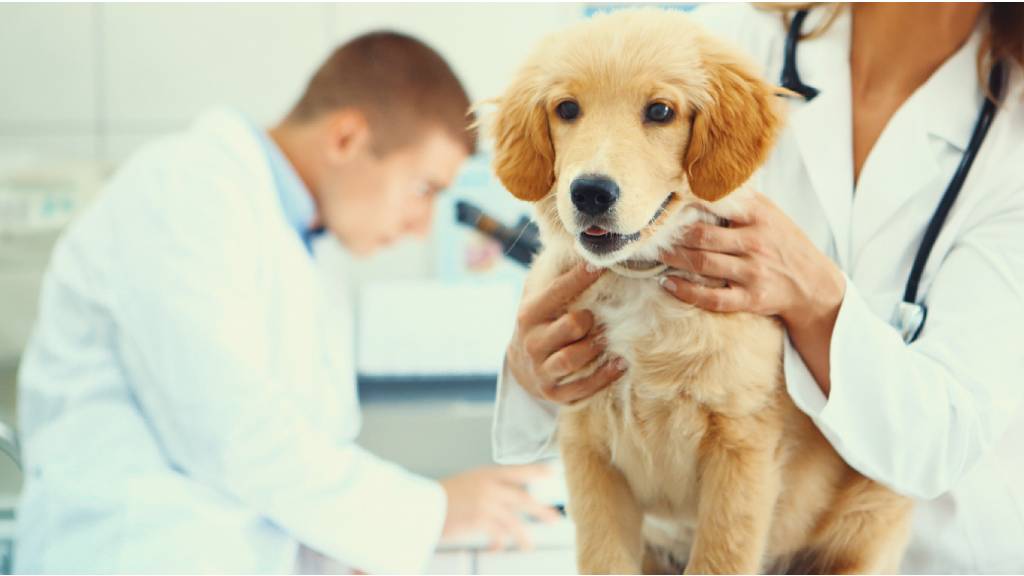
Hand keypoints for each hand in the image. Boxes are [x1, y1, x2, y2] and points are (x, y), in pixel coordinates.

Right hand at [441, 464, 560, 550]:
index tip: (551, 473)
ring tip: (528, 546)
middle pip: (523, 499)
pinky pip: (497, 535)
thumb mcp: (467, 482)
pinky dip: (498, 544)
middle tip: (556, 518)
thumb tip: (505, 498)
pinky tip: (498, 549)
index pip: (517, 471)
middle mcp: (489, 486)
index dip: (536, 471)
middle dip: (541, 511)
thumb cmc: (440, 495)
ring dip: (523, 536)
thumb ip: (487, 487)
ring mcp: (486, 503)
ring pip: (513, 521)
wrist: (421, 504)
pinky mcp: (480, 520)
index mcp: (486, 474)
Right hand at [507, 262, 625, 404]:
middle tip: (598, 317)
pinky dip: (604, 376)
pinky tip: (620, 363)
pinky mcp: (554, 393)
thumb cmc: (542, 324)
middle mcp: (533, 342)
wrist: (522, 368)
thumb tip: (574, 244)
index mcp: (529, 314)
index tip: (600, 265)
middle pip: (570, 326)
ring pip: (573, 358)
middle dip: (589, 319)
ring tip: (609, 338)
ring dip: (596, 347)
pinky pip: (582, 387)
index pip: (556, 292)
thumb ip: (553, 276)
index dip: (579, 277)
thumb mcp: (538, 300)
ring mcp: (542, 370)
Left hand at [658, 193, 845, 394]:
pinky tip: (668, 284)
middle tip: (652, 234)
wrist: (814, 285)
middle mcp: (755, 242)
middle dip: (673, 235)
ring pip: (703, 264)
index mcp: (758, 216)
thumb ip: (741, 199)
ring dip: (673, 259)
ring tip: (656, 254)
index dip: (686, 201)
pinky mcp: (751, 298)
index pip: (716, 202)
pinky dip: (687, 291)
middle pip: (702, 236)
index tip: (664, 200)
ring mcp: (753, 271)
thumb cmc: (784, 244)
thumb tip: (703, 178)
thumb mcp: (770, 214)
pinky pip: (713, 297)